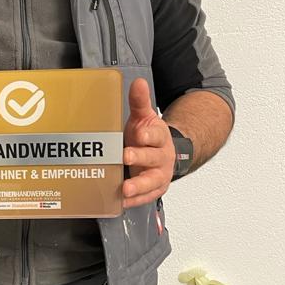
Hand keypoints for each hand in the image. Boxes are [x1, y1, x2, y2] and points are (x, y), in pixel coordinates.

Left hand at [122, 78, 174, 208]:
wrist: (162, 153)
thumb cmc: (147, 136)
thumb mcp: (143, 117)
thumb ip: (139, 102)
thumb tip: (138, 82)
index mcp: (159, 137)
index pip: (157, 135)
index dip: (149, 135)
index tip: (140, 134)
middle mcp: (162, 157)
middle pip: (153, 158)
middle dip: (140, 158)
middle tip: (126, 156)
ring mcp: (159, 175)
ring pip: (151, 182)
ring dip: (139, 186)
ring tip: (125, 189)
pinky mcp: (153, 190)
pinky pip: (145, 197)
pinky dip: (135, 200)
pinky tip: (122, 202)